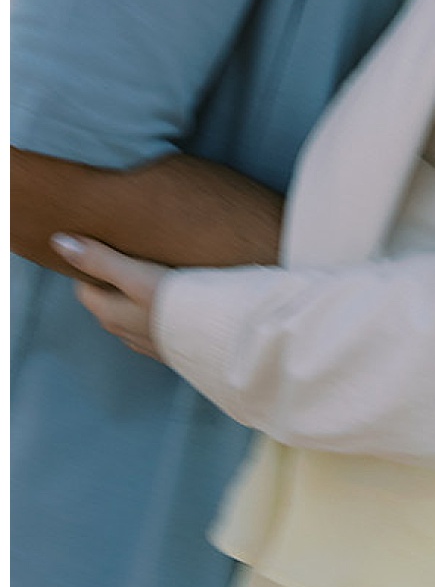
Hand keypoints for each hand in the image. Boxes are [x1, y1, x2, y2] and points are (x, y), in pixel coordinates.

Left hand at [51, 234, 169, 359]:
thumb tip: (59, 242)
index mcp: (110, 314)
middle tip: (130, 248)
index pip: (86, 286)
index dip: (90, 264)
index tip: (104, 242)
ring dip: (137, 293)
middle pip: (108, 299)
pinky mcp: (173, 344)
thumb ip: (100, 260)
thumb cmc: (178, 304)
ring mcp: (149, 341)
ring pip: (132, 313)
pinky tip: (177, 295)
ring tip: (155, 267)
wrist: (224, 338)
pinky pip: (156, 323)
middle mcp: (124, 331)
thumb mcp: (137, 275)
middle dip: (113, 277)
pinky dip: (158, 307)